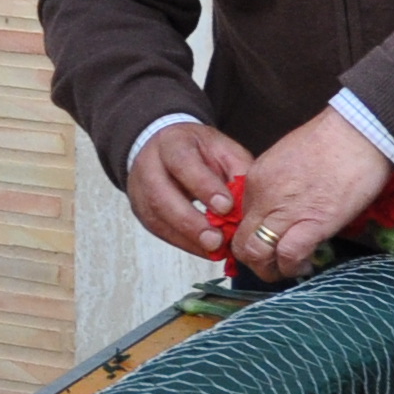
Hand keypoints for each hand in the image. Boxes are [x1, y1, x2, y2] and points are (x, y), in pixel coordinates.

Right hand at [121, 122, 253, 262]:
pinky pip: (161, 231)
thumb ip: (237, 171)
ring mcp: (140, 190)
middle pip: (162, 196)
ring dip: (188, 238)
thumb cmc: (198, 150)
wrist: (166, 147)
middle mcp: (149, 165)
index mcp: (171, 142)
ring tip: (214, 250)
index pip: (182, 163)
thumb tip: (254, 202)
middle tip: (216, 240)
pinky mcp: (142, 211)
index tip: (225, 207)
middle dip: (190, 222)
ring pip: (157, 218)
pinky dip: (185, 243)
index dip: (203, 186)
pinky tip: (204, 250)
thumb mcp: (222, 149)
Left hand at [230, 109, 393, 282]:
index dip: (252, 236)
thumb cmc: (331, 140)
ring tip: (287, 269)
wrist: (357, 131)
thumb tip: (284, 205)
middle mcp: (264, 196)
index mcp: (256, 178)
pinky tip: (305, 265)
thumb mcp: (288, 158)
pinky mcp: (312, 223)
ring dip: (270, 270)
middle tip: (273, 264)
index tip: (268, 243)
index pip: (240, 219)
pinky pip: (289, 255)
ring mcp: (285, 210)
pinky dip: (293, 267)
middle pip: (242, 242)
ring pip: (257, 253)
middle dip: (254, 261)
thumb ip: (277, 183)